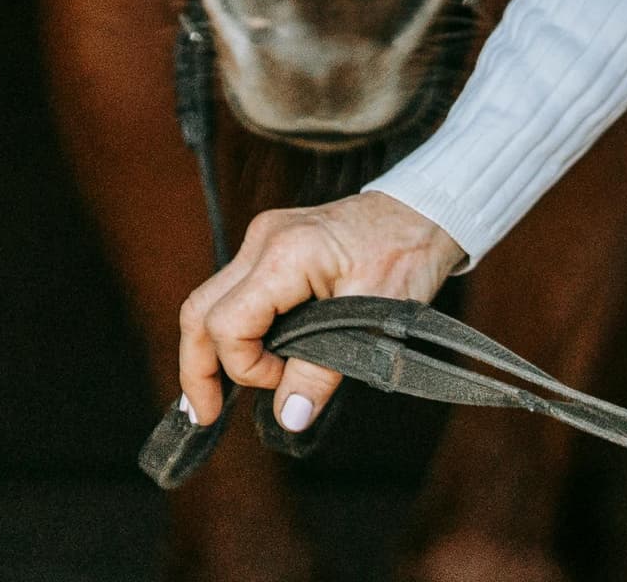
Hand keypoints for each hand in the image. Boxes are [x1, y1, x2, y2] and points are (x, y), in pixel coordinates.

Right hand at [177, 191, 465, 434]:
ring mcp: (264, 238)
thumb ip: (324, 370)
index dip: (245, 367)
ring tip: (215, 396)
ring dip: (212, 349)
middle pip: (200, 310)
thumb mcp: (375, 320)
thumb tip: (288, 418)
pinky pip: (234, 290)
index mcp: (286, 254)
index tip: (283, 382)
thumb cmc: (408, 254)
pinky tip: (242, 358)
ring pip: (211, 300)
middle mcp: (263, 240)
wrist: (427, 209)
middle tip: (205, 414)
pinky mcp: (273, 243)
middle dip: (198, 367)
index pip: (227, 324)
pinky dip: (231, 327)